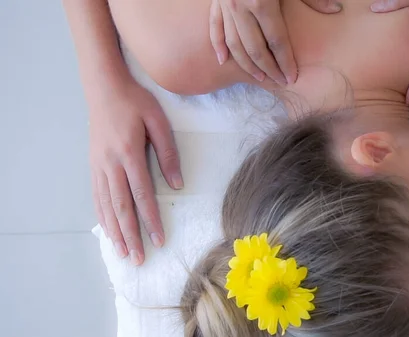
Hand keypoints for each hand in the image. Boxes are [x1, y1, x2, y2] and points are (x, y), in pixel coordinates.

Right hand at [89, 80, 181, 265]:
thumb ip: (168, 153)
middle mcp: (111, 164)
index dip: (150, 220)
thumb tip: (177, 184)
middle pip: (121, 207)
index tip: (158, 239)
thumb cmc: (135, 102)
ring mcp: (99, 166)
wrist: (104, 87)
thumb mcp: (158, 121)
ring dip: (115, 231)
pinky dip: (102, 216)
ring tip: (123, 253)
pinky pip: (97, 196)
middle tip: (140, 259)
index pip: (142, 195)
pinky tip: (108, 229)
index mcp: (129, 154)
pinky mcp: (93, 165)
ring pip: (106, 205)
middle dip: (132, 235)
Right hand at [210, 0, 341, 84]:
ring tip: (259, 77)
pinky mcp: (215, 1)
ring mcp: (225, 6)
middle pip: (255, 48)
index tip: (292, 77)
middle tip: (279, 82)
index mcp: (262, 2)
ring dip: (246, 64)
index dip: (285, 61)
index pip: (277, 41)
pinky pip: (214, 27)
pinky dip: (218, 45)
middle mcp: (240, 7)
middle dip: (268, 68)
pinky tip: (223, 61)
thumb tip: (334, 10)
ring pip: (234, 44)